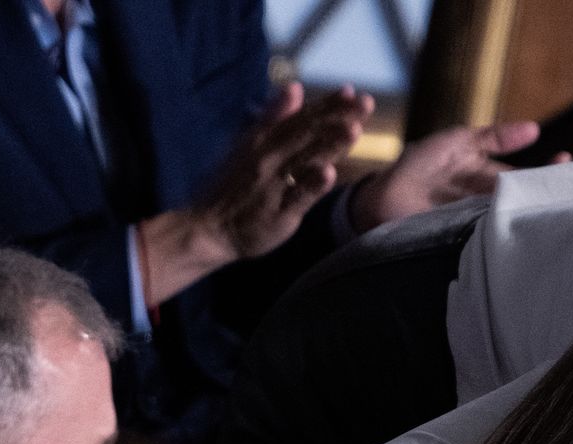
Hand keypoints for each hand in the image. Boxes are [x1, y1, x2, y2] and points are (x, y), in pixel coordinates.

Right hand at [201, 82, 373, 258]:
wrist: (206, 227)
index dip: (327, 104)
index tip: (352, 91)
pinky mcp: (277, 213)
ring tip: (354, 129)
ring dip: (329, 144)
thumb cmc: (233, 184)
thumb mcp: (249, 145)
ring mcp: (273, 185)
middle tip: (366, 103)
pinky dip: (312, 185)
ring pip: (304, 161)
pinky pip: (297, 197)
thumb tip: (295, 88)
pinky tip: (329, 172)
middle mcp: (269, 157)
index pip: (302, 118)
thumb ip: (274, 118)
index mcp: (265, 139)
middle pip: (308, 134)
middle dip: (338, 117)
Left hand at [350, 121, 558, 231]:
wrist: (378, 202)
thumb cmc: (416, 167)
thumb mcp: (456, 142)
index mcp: (491, 179)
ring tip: (557, 220)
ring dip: (531, 223)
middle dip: (548, 200)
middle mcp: (490, 203)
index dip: (549, 172)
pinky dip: (506, 243)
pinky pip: (491, 244)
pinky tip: (522, 242)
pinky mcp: (467, 246)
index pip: (527, 176)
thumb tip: (535, 129)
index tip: (569, 164)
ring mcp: (480, 226)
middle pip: (525, 203)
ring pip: (513, 224)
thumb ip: (493, 137)